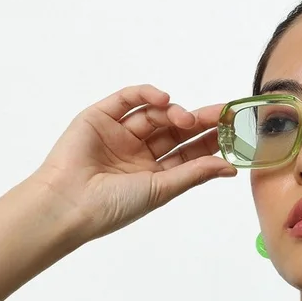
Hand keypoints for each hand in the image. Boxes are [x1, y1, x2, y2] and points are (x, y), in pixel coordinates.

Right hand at [29, 83, 236, 242]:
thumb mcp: (162, 190)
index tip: (231, 132)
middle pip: (174, 131)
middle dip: (198, 122)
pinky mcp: (100, 117)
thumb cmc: (114, 205)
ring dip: (173, 112)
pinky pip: (127, 99)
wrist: (70, 202)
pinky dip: (147, 95)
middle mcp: (137, 154)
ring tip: (186, 119)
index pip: (187, 153)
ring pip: (153, 114)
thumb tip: (230, 168)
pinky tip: (164, 100)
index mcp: (153, 175)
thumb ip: (195, 174)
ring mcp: (119, 134)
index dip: (209, 142)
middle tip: (221, 115)